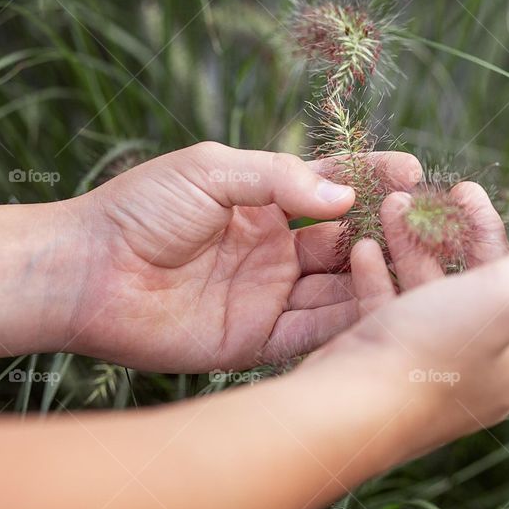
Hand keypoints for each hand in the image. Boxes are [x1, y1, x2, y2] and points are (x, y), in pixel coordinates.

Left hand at [66, 142, 421, 371]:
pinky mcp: (254, 339)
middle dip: (384, 231)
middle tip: (423, 221)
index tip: (412, 170)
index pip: (331, 188)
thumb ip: (279, 178)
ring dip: (373, 277)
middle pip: (344, 241)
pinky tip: (379, 308)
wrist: (85, 271)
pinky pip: (310, 333)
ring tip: (413, 264)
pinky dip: (344, 323)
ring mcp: (267, 295)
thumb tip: (342, 195)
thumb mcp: (212, 170)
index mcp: (264, 204)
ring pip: (336, 289)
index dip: (371, 179)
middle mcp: (274, 251)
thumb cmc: (141, 209)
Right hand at [307, 188, 508, 459]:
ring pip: (435, 291)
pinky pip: (390, 310)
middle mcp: (486, 361)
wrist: (347, 414)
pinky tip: (366, 247)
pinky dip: (382, 275)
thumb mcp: (506, 292)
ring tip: (398, 202)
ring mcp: (433, 364)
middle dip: (478, 229)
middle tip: (462, 189)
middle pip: (493, 282)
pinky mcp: (388, 363)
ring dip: (421, 242)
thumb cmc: (432, 352)